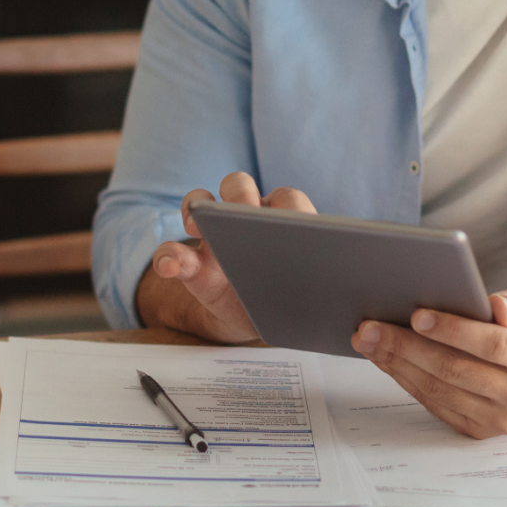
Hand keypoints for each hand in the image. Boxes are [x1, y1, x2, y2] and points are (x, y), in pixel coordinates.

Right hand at [143, 172, 316, 343]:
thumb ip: (316, 284)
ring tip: (197, 226)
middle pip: (238, 185)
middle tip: (242, 211)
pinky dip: (167, 257)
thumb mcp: (306, 296)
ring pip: (201, 201)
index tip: (288, 218)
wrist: (255, 321)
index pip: (286, 200)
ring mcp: (214, 236)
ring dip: (197, 208)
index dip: (286, 205)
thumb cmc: (287, 299)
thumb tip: (339, 291)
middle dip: (239, 193)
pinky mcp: (190, 263)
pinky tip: (169, 268)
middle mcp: (245, 218)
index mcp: (283, 222)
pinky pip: (171, 252)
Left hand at [350, 284, 506, 438]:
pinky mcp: (479, 430)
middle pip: (456, 370)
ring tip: (368, 340)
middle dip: (408, 346)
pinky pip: (435, 404)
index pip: (494, 346)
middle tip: (371, 327)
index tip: (418, 315)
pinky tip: (386, 359)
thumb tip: (496, 307)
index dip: (454, 331)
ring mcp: (500, 419)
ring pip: (439, 390)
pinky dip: (406, 380)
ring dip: (397, 364)